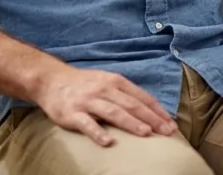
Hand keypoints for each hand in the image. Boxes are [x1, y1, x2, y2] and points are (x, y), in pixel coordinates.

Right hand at [35, 66, 177, 146]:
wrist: (51, 80)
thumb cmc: (85, 84)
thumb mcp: (107, 82)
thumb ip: (126, 94)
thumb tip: (152, 109)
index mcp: (115, 82)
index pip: (141, 97)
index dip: (158, 111)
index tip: (171, 124)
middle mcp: (104, 89)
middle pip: (132, 104)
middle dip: (151, 118)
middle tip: (167, 132)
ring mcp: (88, 101)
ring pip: (113, 112)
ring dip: (131, 122)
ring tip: (146, 133)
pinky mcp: (72, 113)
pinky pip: (87, 124)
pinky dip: (98, 133)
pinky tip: (109, 142)